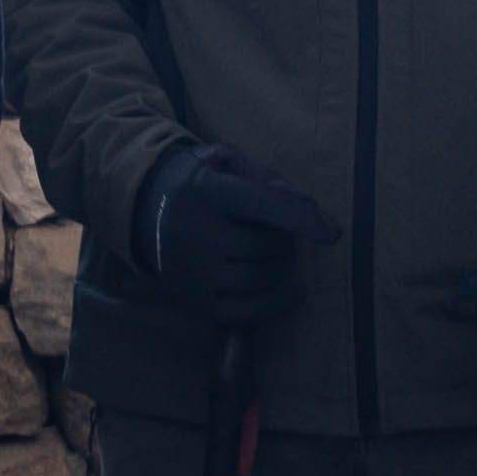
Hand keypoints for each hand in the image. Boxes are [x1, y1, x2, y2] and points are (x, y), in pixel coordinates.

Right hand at [132, 141, 336, 331]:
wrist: (144, 208)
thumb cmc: (204, 183)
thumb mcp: (228, 164)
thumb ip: (270, 181)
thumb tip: (311, 214)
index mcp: (205, 191)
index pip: (261, 205)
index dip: (299, 218)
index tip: (332, 234)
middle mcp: (194, 233)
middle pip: (266, 247)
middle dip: (284, 240)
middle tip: (277, 232)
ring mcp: (192, 272)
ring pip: (261, 278)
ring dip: (281, 267)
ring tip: (272, 253)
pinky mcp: (193, 301)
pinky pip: (248, 311)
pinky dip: (276, 301)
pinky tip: (291, 290)